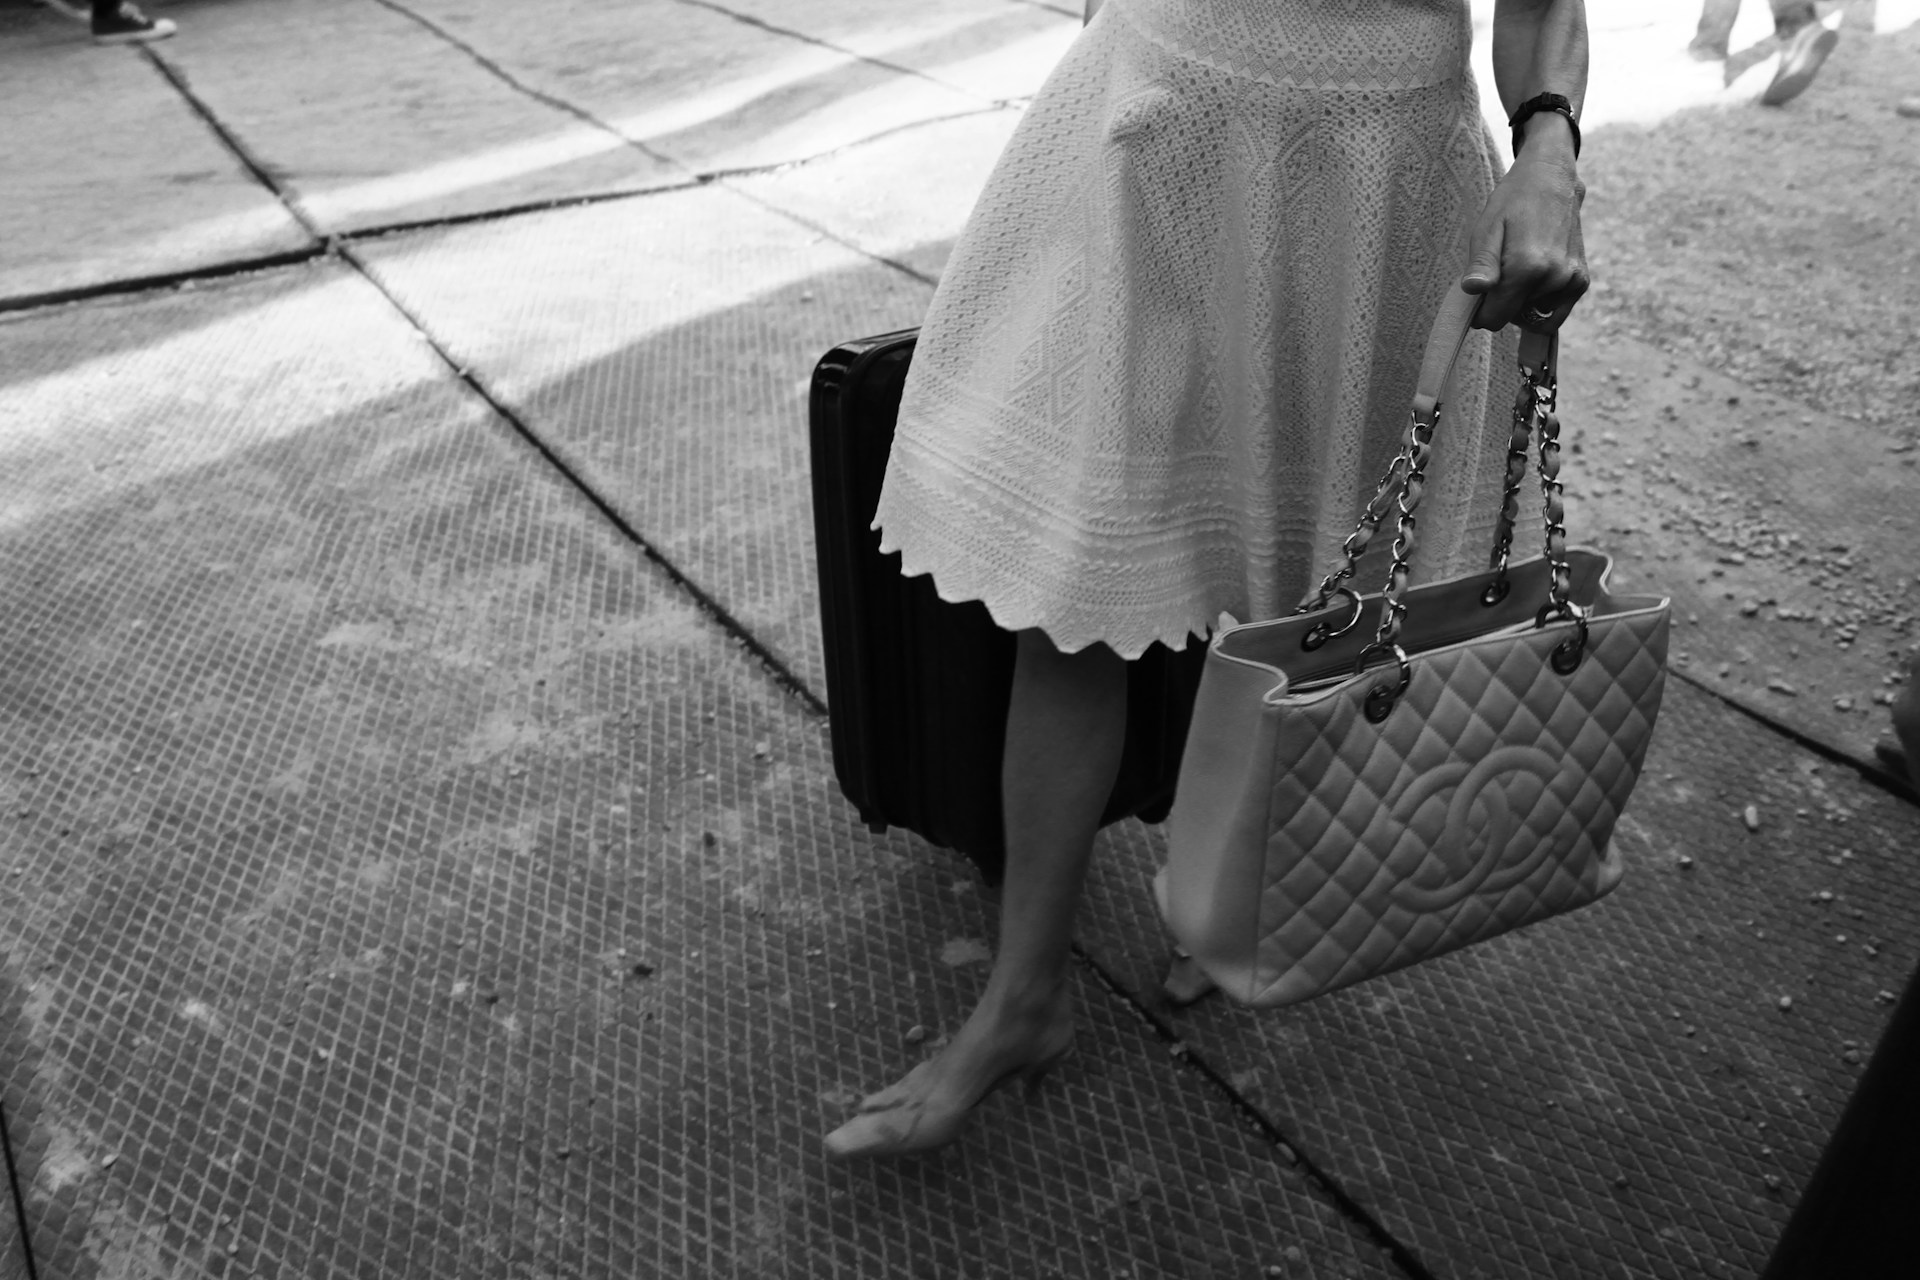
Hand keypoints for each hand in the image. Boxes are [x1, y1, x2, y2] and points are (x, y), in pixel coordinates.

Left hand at [1461, 127, 1588, 332]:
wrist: (1552, 178)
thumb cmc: (1513, 202)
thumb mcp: (1487, 228)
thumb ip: (1481, 264)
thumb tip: (1472, 290)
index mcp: (1527, 268)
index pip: (1495, 319)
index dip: (1480, 313)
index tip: (1477, 295)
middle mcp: (1554, 278)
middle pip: (1513, 317)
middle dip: (1500, 303)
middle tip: (1499, 271)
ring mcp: (1571, 281)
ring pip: (1533, 317)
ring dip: (1521, 304)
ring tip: (1519, 269)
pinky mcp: (1581, 281)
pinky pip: (1555, 312)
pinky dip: (1540, 303)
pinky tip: (1534, 278)